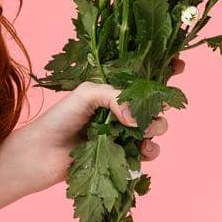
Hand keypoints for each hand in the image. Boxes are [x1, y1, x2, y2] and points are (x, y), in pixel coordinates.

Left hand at [14, 56, 183, 189]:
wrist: (42, 154)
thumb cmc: (59, 118)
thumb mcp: (86, 94)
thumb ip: (115, 97)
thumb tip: (137, 117)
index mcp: (112, 90)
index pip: (142, 77)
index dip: (163, 71)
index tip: (179, 66)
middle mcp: (120, 110)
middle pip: (154, 104)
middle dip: (161, 105)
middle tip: (154, 111)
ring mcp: (122, 133)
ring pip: (154, 128)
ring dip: (157, 129)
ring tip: (145, 133)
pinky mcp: (122, 156)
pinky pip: (146, 153)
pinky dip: (149, 151)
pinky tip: (143, 151)